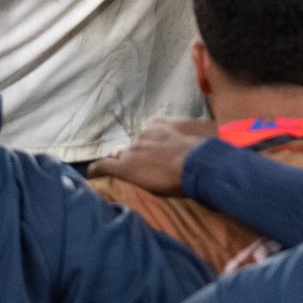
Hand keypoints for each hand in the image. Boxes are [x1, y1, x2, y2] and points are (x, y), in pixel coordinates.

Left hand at [86, 117, 215, 195]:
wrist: (201, 162)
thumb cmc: (207, 147)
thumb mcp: (207, 129)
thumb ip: (200, 126)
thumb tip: (208, 124)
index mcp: (161, 124)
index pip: (149, 133)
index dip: (152, 146)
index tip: (158, 155)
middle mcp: (144, 133)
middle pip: (135, 146)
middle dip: (139, 156)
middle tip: (149, 170)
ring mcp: (133, 150)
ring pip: (120, 157)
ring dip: (124, 165)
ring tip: (128, 178)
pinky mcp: (125, 168)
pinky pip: (103, 167)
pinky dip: (97, 172)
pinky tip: (93, 177)